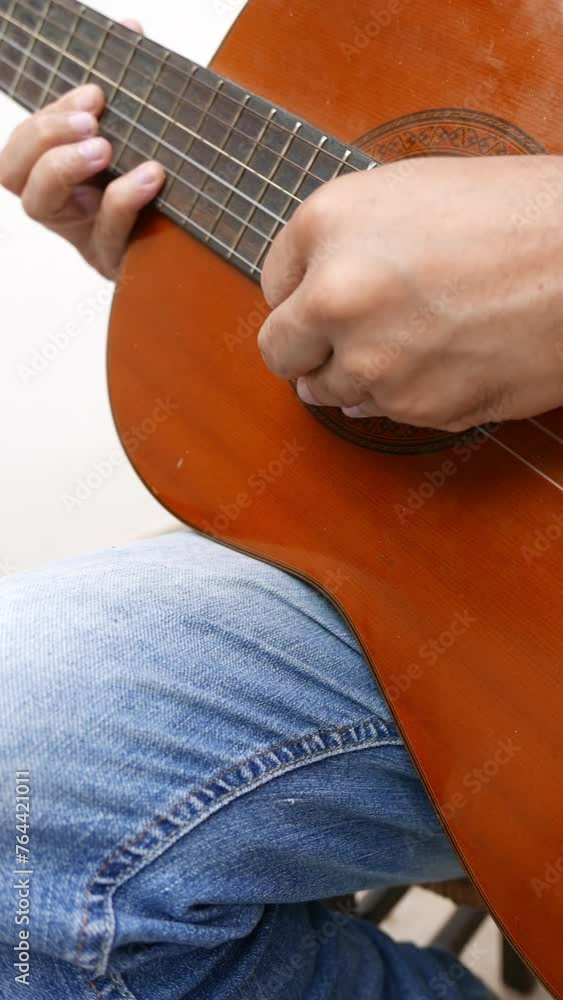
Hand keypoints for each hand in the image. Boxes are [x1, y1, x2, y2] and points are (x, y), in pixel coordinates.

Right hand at [0, 19, 164, 278]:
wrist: (216, 250)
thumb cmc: (174, 189)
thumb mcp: (149, 138)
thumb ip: (134, 90)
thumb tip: (131, 27)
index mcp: (62, 173)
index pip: (21, 143)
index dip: (44, 117)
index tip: (94, 93)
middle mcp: (63, 206)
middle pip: (12, 172)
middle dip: (45, 135)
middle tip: (91, 122)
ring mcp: (85, 237)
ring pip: (38, 205)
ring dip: (61, 165)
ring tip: (103, 147)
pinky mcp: (117, 261)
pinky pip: (108, 235)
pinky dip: (125, 199)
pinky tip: (151, 176)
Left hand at [259, 155, 562, 431]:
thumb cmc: (513, 214)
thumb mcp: (403, 192)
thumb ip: (335, 242)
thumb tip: (299, 295)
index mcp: (327, 229)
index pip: (271, 293)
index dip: (299, 297)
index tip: (322, 297)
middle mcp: (337, 300)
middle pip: (284, 356)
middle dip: (310, 348)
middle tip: (350, 331)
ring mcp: (377, 364)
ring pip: (333, 393)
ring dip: (357, 373)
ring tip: (413, 336)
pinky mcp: (419, 409)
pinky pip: (385, 412)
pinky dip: (403, 392)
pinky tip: (442, 356)